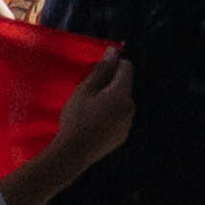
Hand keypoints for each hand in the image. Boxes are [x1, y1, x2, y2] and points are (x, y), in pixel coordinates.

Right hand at [62, 49, 132, 165]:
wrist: (73, 153)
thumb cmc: (77, 118)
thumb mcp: (85, 90)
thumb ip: (101, 69)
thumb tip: (114, 50)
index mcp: (122, 94)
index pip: (126, 68)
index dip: (113, 65)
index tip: (96, 73)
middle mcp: (130, 108)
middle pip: (124, 86)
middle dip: (110, 84)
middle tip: (88, 93)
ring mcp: (127, 124)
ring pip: (121, 102)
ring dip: (110, 100)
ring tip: (89, 109)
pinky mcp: (122, 136)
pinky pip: (119, 117)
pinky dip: (110, 115)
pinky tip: (94, 123)